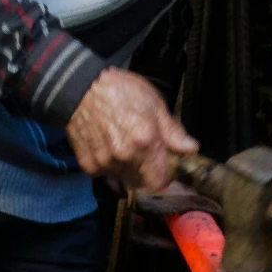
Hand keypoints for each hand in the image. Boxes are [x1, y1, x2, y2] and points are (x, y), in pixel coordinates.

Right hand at [66, 68, 197, 190]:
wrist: (81, 88)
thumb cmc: (118, 91)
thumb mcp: (154, 103)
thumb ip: (173, 131)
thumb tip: (191, 148)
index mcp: (146, 141)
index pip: (160, 181)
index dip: (163, 176)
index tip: (163, 168)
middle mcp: (125, 157)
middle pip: (142, 184)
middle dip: (145, 173)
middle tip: (143, 154)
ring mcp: (105, 163)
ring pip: (123, 180)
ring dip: (127, 170)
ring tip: (123, 147)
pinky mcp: (89, 164)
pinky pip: (105, 175)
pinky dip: (109, 167)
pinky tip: (109, 148)